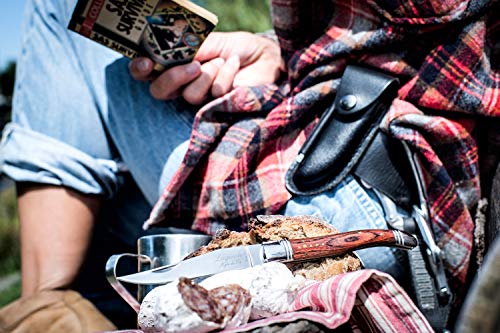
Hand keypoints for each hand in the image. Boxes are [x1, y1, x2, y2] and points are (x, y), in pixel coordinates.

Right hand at [129, 32, 282, 104]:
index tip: (146, 62)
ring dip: (208, 73)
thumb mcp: (211, 40)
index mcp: (176, 65)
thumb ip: (189, 47)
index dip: (140, 69)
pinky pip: (213, 94)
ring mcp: (200, 99)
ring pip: (188, 94)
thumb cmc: (237, 47)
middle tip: (194, 66)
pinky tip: (234, 66)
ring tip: (224, 61)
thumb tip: (172, 53)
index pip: (147, 72)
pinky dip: (225, 75)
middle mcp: (183, 84)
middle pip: (159, 91)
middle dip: (173, 78)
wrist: (266, 58)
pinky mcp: (217, 109)